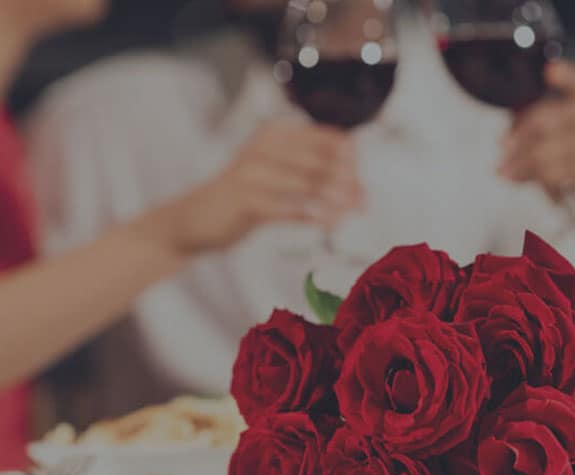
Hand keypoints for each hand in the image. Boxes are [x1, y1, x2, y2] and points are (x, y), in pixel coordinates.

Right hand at [136, 120, 362, 255]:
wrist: (194, 219)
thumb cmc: (243, 195)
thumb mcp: (274, 170)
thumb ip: (308, 167)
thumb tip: (356, 178)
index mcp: (274, 134)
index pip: (327, 139)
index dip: (351, 160)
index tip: (361, 182)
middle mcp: (264, 148)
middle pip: (322, 162)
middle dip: (349, 182)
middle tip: (365, 200)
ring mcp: (254, 174)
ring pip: (310, 186)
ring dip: (338, 201)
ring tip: (355, 212)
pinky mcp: (247, 202)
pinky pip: (291, 210)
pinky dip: (316, 218)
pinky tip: (331, 224)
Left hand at [499, 60, 574, 304]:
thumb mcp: (562, 154)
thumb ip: (540, 137)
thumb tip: (508, 134)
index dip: (570, 76)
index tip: (549, 72)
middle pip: (565, 115)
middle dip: (526, 132)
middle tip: (504, 150)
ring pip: (565, 144)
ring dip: (529, 159)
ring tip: (511, 173)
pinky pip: (573, 169)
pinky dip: (547, 176)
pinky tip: (540, 186)